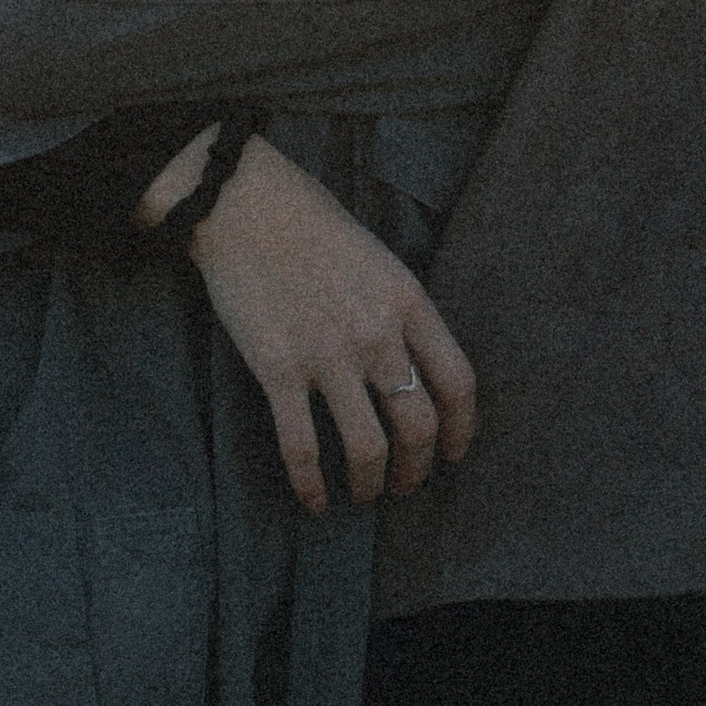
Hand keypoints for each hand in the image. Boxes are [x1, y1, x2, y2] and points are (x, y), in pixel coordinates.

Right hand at [181, 138, 475, 513]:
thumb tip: (415, 368)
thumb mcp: (380, 259)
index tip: (454, 452)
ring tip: (364, 494)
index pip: (458, 382)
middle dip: (417, 469)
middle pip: (418, 426)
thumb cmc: (311, 224)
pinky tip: (315, 500)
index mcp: (408, 302)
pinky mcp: (278, 370)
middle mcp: (375, 334)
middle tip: (406, 484)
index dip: (462, 429)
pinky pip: (302, 447)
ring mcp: (326, 355)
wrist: (242, 205)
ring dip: (370, 483)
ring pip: (367, 447)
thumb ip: (402, 312)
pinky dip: (311, 484)